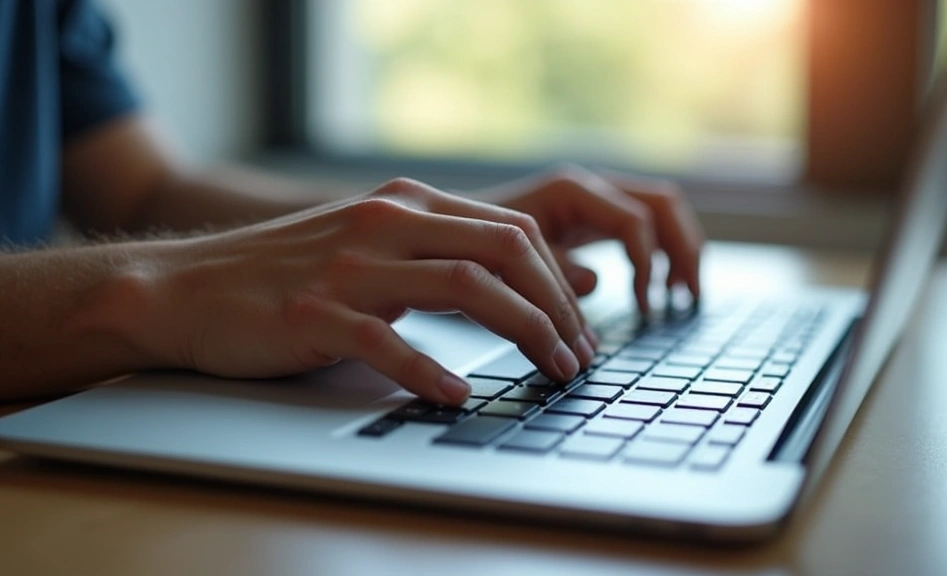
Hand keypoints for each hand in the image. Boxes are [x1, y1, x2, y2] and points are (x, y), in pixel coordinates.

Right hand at [138, 179, 597, 404]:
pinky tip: (455, 395)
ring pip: (463, 288)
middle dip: (556, 306)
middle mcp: (385, 223)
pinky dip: (429, 370)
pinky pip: (386, 340)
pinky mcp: (313, 313)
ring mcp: (349, 266)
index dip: (558, 280)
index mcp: (406, 203)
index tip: (577, 327)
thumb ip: (447, 251)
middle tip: (577, 356)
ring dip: (522, 332)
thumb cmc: (292, 272)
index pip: (512, 229)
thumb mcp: (375, 243)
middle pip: (503, 251)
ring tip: (550, 371)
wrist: (188, 287)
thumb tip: (532, 281)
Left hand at [489, 166, 703, 312]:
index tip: (643, 306)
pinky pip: (645, 228)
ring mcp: (594, 201)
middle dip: (684, 249)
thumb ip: (549, 271)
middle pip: (663, 204)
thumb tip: (595, 281)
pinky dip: (661, 255)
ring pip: (662, 212)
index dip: (646, 263)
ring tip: (682, 296)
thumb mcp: (503, 264)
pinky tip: (658, 292)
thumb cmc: (469, 251)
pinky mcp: (592, 221)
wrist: (444, 239)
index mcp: (570, 192)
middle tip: (686, 297)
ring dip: (681, 250)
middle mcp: (589, 189)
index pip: (635, 219)